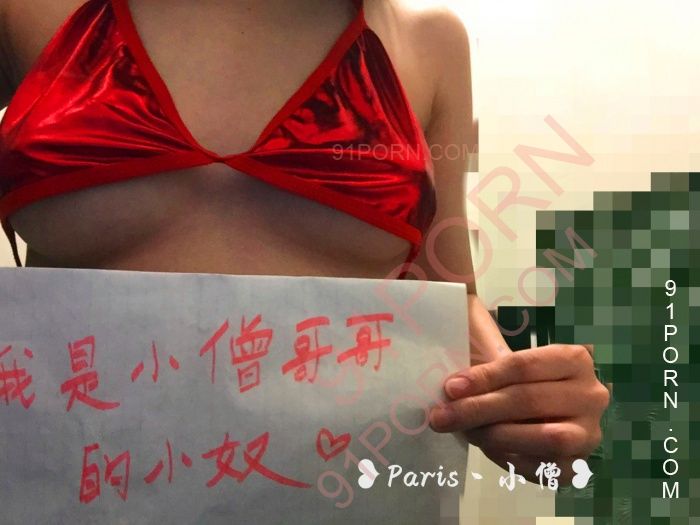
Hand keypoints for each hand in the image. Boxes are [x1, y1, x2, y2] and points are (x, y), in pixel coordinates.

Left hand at [429, 344, 609, 485]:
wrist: (535, 408)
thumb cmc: (512, 380)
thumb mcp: (499, 362)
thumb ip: (480, 366)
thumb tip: (452, 386)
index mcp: (574, 359)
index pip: (523, 366)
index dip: (484, 377)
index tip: (450, 387)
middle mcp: (591, 395)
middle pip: (529, 400)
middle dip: (479, 409)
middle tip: (442, 416)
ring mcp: (589, 432)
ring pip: (545, 437)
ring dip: (496, 436)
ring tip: (466, 431)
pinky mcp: (578, 465)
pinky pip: (544, 468)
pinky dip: (511, 459)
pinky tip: (487, 447)